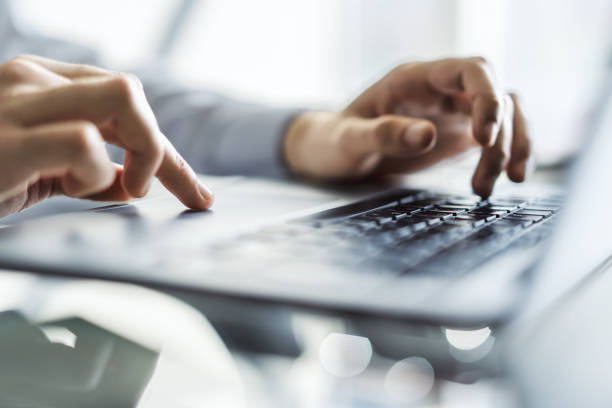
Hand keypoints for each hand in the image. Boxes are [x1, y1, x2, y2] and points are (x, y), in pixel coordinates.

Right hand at [0, 55, 213, 218]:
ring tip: (118, 188)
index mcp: (43, 83)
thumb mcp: (40, 169)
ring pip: (124, 99)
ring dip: (143, 154)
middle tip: (153, 191)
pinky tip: (77, 188)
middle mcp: (32, 79)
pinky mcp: (5, 139)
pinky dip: (98, 174)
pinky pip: (83, 142)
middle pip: (133, 92)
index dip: (169, 153)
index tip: (197, 193)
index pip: (128, 103)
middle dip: (163, 151)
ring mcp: (17, 102)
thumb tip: (133, 182)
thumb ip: (87, 168)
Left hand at [284, 57, 530, 197]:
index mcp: (414, 79)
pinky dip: (507, 154)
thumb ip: (384, 134)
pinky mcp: (457, 134)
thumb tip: (427, 134)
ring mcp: (452, 111)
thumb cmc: (334, 142)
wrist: (331, 156)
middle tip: (482, 181)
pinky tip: (505, 179)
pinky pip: (498, 136)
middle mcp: (440, 90)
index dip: (488, 98)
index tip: (484, 138)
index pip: (470, 70)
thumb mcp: (350, 140)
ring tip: (490, 187)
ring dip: (510, 148)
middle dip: (501, 136)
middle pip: (496, 95)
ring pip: (506, 115)